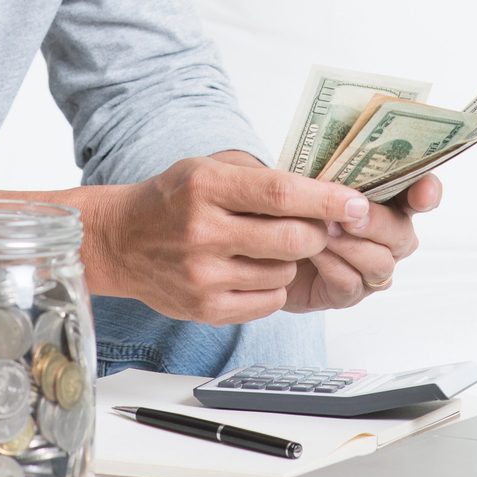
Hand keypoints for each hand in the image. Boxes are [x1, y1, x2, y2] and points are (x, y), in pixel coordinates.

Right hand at [85, 155, 371, 324]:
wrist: (120, 241)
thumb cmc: (173, 200)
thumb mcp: (210, 168)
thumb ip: (262, 176)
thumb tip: (325, 193)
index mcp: (206, 187)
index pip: (281, 194)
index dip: (326, 200)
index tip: (356, 203)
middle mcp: (203, 232)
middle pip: (293, 238)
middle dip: (318, 232)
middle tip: (316, 226)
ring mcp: (203, 275)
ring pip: (286, 271)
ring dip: (291, 259)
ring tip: (264, 246)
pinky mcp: (206, 308)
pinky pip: (270, 300)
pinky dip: (273, 285)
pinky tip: (251, 269)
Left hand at [283, 173, 442, 312]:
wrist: (265, 244)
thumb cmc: (294, 206)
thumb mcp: (310, 180)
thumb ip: (334, 175)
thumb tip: (339, 172)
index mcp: (388, 200)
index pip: (422, 193)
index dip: (428, 193)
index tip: (423, 194)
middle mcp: (389, 236)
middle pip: (402, 233)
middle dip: (376, 222)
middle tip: (349, 215)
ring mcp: (371, 268)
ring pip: (380, 262)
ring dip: (351, 246)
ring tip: (324, 232)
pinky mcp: (348, 293)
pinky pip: (351, 283)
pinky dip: (332, 266)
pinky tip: (313, 253)